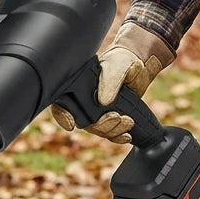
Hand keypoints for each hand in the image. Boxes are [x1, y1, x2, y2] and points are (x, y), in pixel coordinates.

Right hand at [51, 23, 173, 142]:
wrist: (138, 67)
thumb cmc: (121, 61)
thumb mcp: (116, 67)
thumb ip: (109, 82)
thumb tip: (103, 102)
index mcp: (75, 86)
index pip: (61, 105)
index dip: (62, 116)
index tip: (71, 124)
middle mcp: (82, 102)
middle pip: (82, 122)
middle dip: (99, 125)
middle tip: (116, 117)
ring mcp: (96, 112)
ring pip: (97, 130)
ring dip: (112, 130)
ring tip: (128, 121)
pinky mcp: (109, 119)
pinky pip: (109, 133)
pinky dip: (118, 136)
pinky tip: (127, 136)